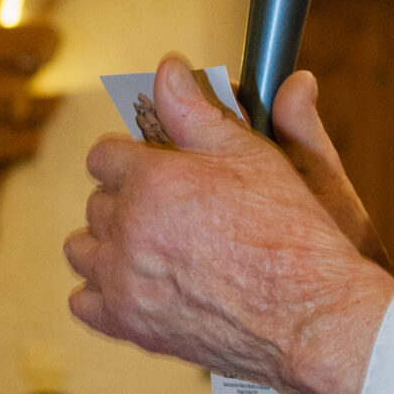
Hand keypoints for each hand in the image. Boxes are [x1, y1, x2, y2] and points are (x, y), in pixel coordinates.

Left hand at [65, 54, 393, 393]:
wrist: (311, 318)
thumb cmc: (291, 235)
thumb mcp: (253, 157)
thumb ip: (197, 110)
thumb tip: (167, 67)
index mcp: (153, 180)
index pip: (105, 156)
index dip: (133, 159)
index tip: (156, 168)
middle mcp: (129, 229)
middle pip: (97, 202)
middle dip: (126, 200)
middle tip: (169, 211)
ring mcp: (123, 281)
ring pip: (82, 250)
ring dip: (108, 244)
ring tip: (149, 248)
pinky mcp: (128, 325)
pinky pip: (84, 303)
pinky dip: (103, 294)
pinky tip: (136, 286)